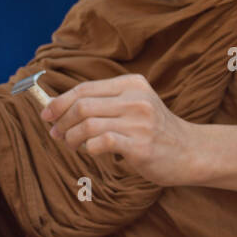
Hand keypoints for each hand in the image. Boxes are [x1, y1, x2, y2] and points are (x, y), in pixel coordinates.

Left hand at [40, 74, 198, 185]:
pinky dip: (89, 148)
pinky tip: (91, 151)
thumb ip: (103, 103)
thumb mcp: (134, 106)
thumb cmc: (155, 131)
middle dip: (61, 121)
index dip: (60, 102)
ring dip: (71, 138)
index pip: (84, 88)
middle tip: (56, 134)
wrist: (190, 152)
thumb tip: (59, 108)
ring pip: (88, 124)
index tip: (46, 115)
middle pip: (82, 105)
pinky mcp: (141, 145)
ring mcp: (139, 122)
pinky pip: (102, 142)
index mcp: (131, 84)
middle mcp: (135, 99)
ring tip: (71, 145)